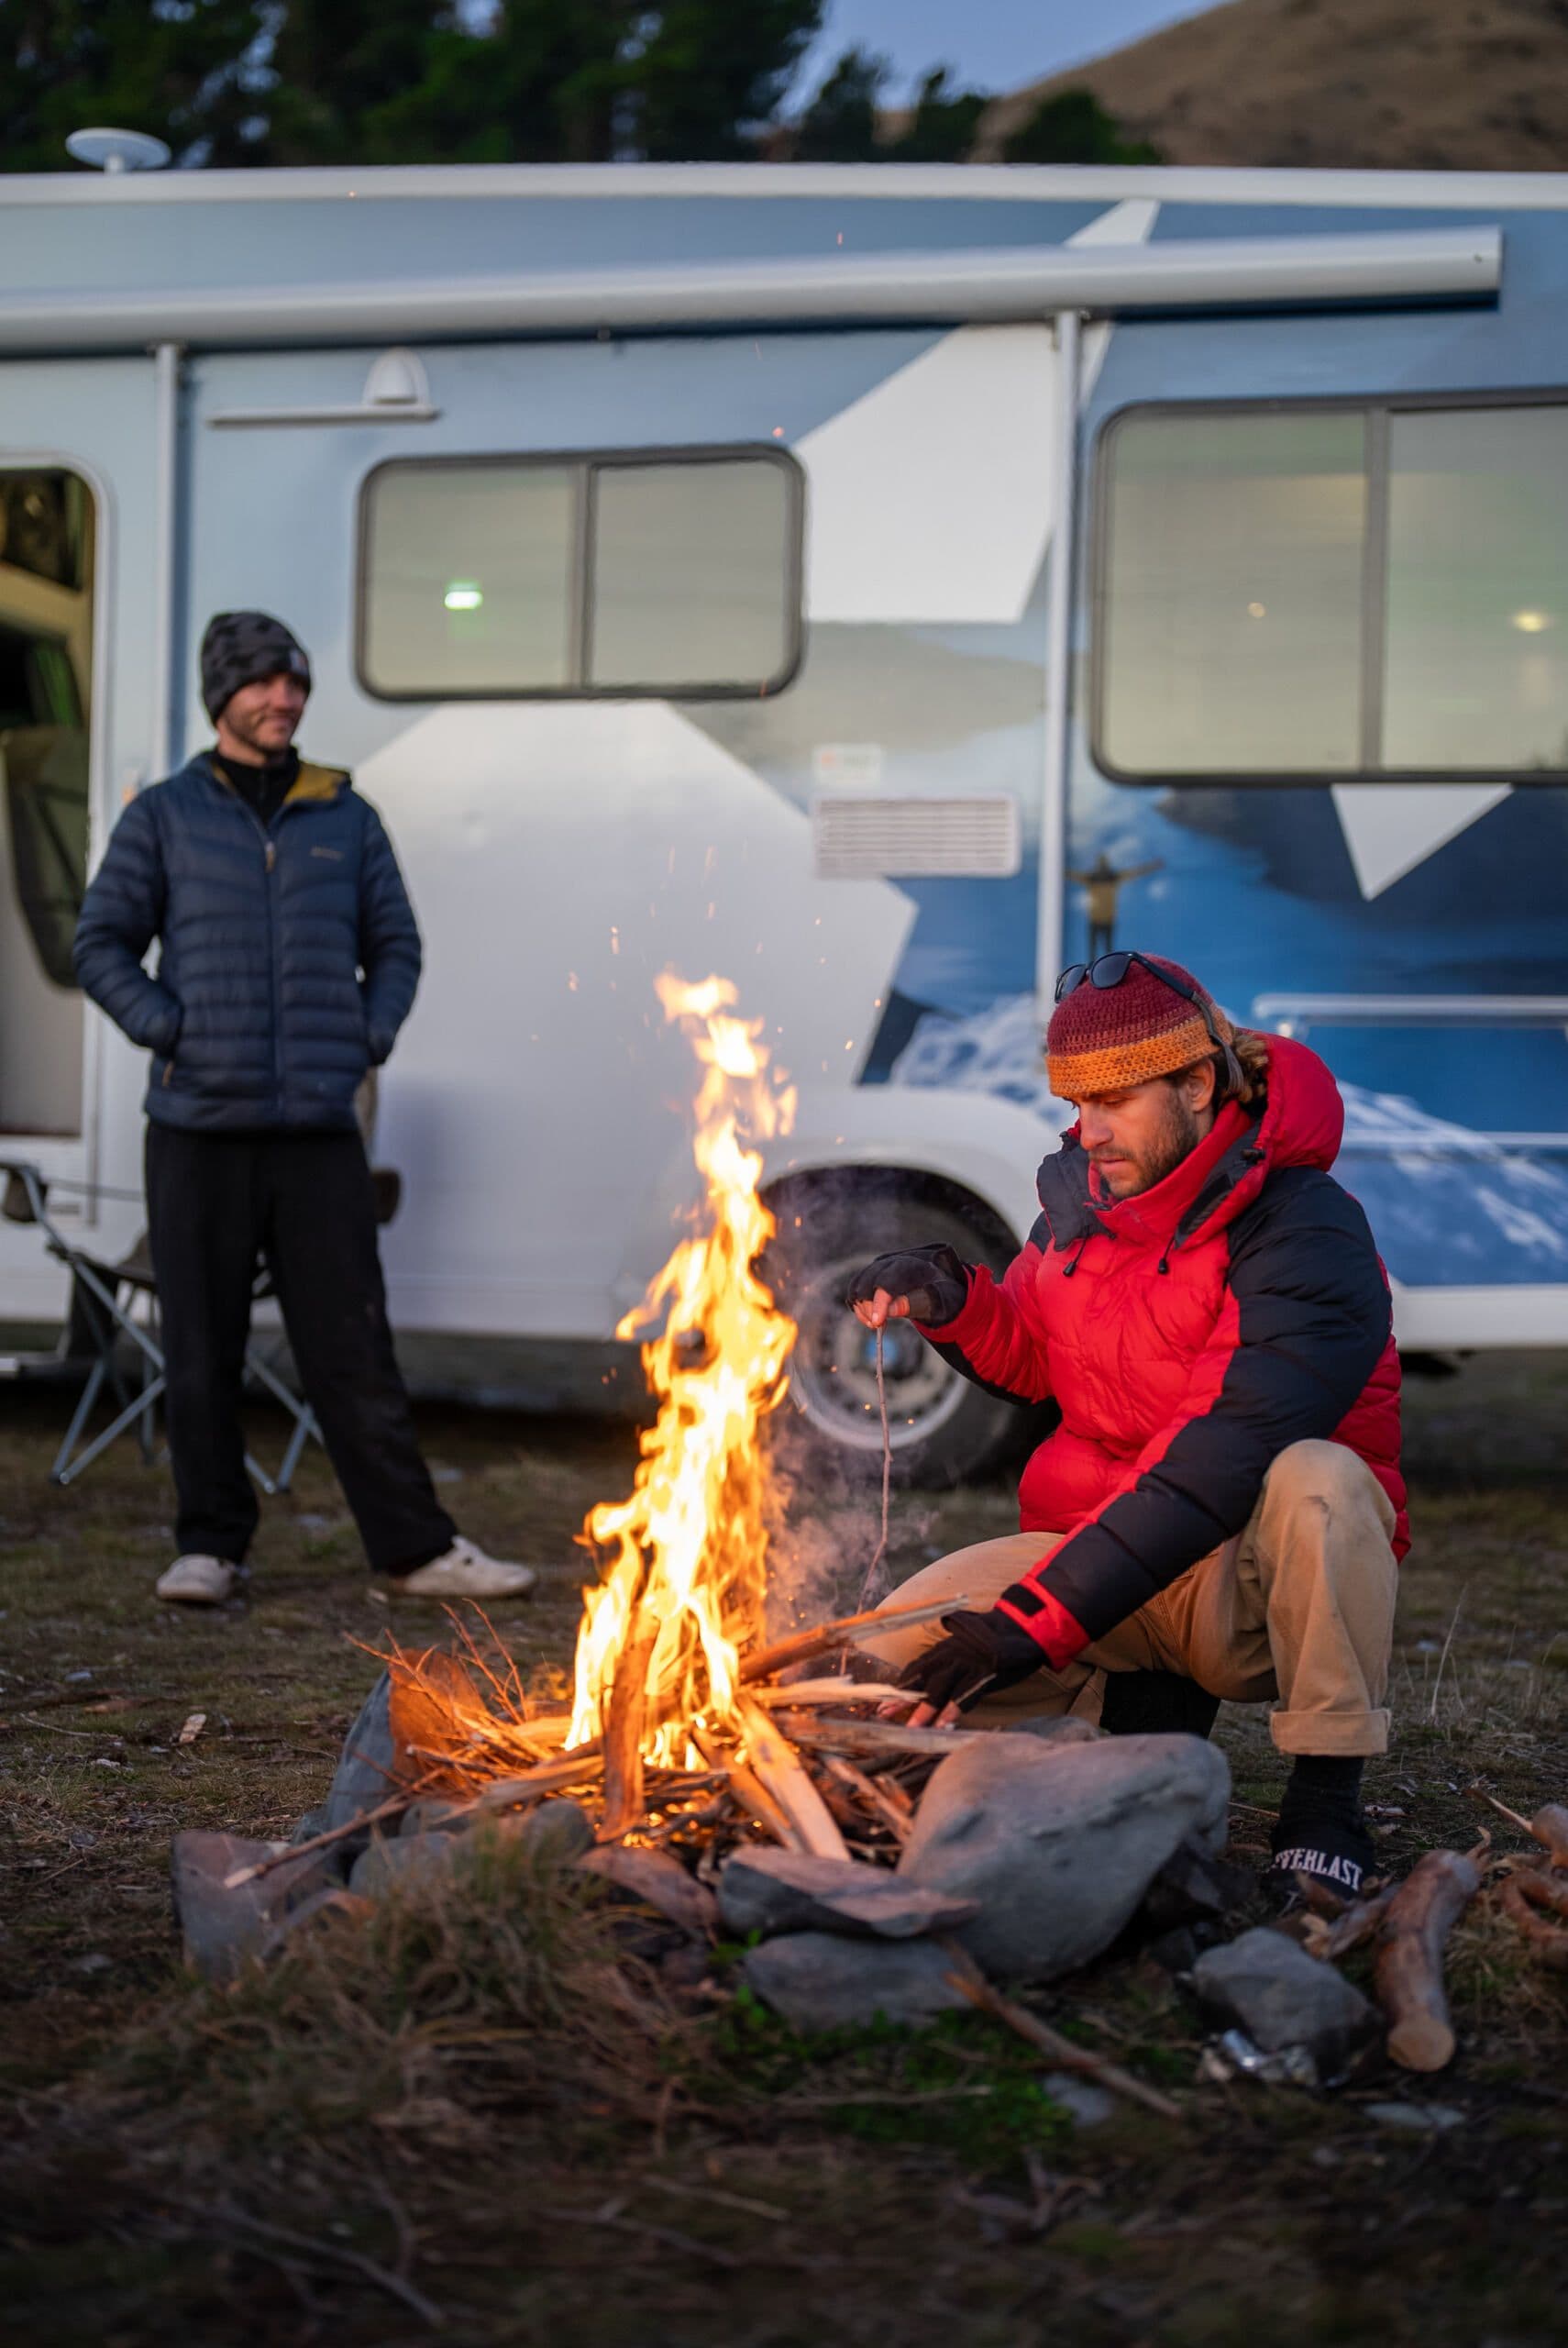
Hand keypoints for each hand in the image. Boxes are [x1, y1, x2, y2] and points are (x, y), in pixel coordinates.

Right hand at [845, 1245, 967, 1331]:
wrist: (937, 1284)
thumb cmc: (939, 1294)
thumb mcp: (936, 1301)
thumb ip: (914, 1304)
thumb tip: (890, 1311)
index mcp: (910, 1266)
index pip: (888, 1281)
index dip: (880, 1302)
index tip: (877, 1322)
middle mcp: (890, 1262)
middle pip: (868, 1282)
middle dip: (870, 1309)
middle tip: (879, 1326)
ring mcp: (878, 1268)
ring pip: (857, 1287)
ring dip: (863, 1310)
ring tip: (878, 1324)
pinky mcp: (869, 1277)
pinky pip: (854, 1292)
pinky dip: (858, 1308)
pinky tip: (872, 1320)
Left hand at [880, 1609, 1042, 1727]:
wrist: (1023, 1626)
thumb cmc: (995, 1639)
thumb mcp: (965, 1646)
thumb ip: (947, 1658)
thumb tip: (931, 1673)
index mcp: (944, 1649)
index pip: (915, 1669)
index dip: (899, 1687)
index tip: (881, 1704)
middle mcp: (950, 1654)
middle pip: (920, 1678)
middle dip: (901, 1699)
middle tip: (883, 1716)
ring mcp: (967, 1663)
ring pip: (939, 1688)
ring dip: (925, 1710)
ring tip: (912, 1729)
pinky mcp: (984, 1671)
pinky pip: (966, 1693)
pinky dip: (954, 1708)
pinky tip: (945, 1723)